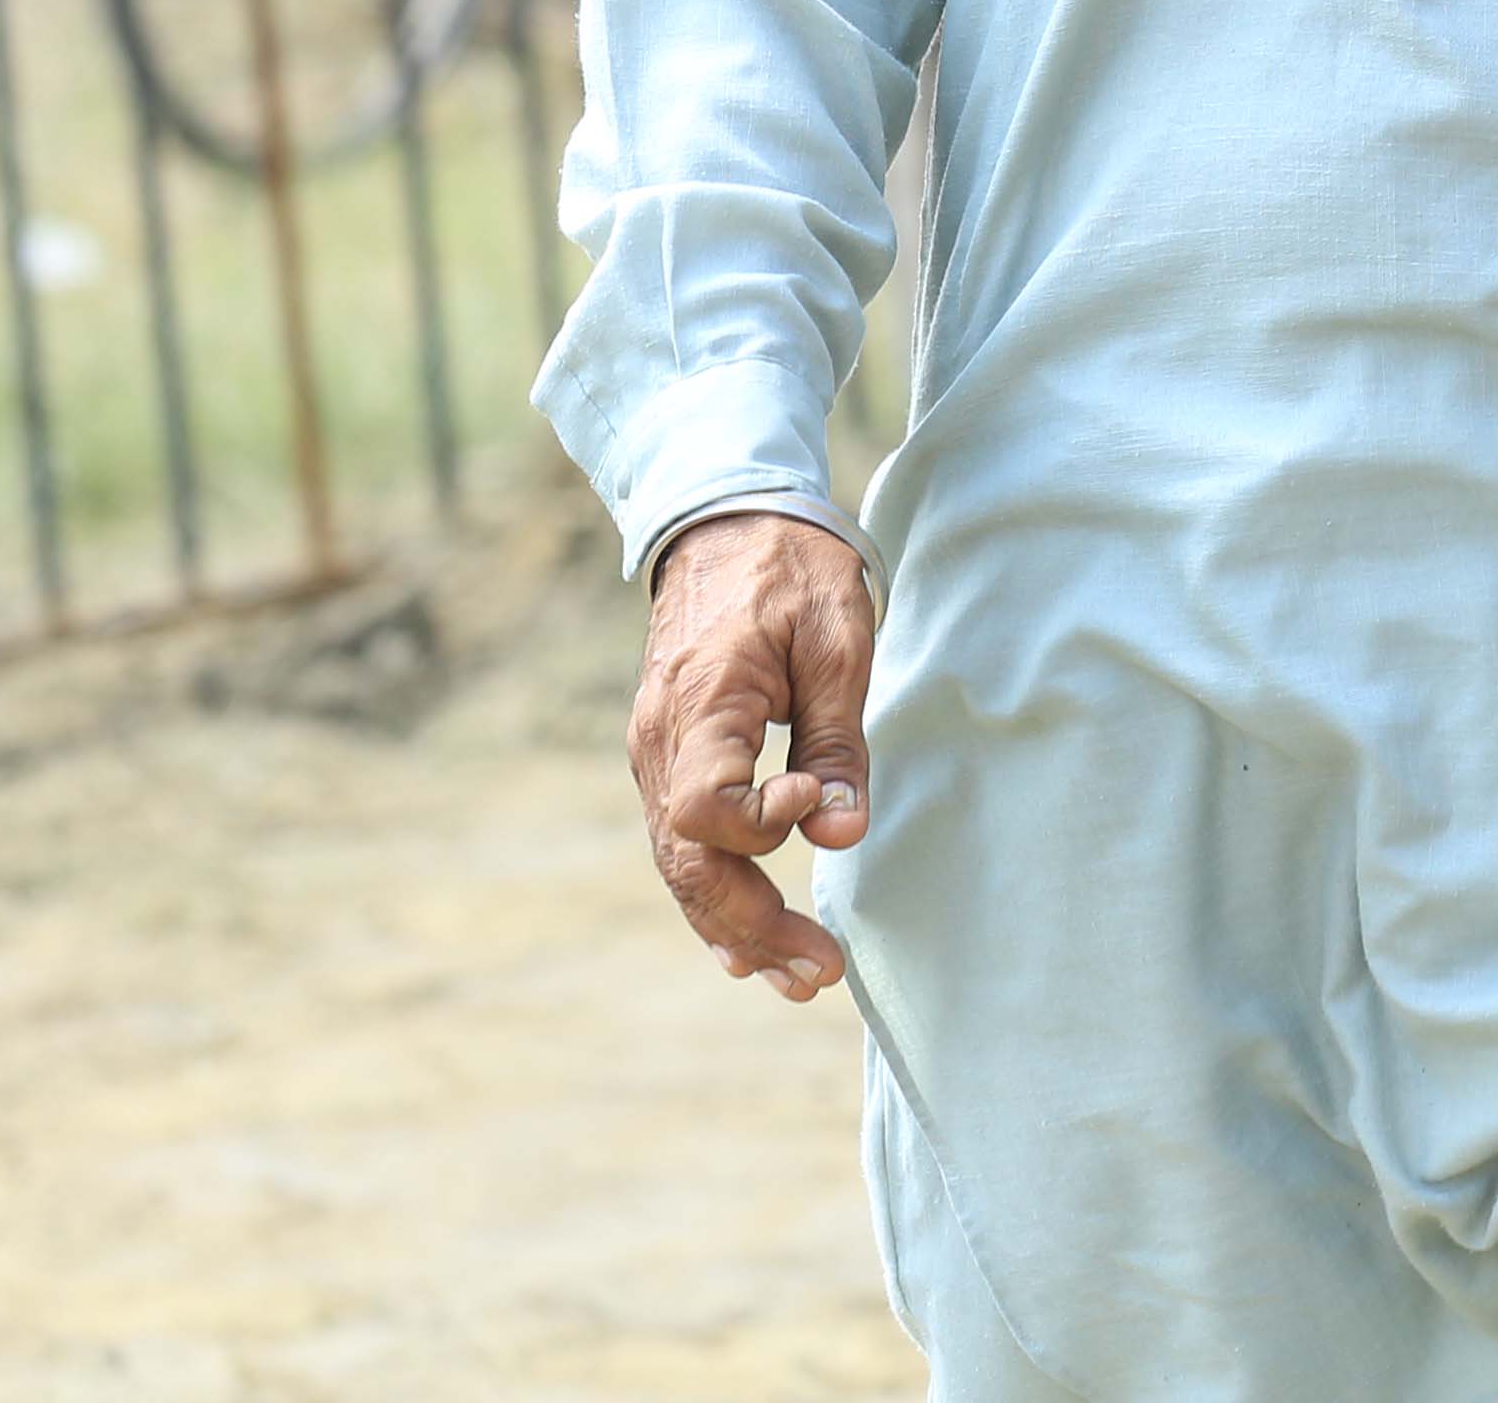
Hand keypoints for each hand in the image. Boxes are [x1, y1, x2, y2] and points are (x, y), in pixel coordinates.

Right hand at [626, 509, 874, 1002]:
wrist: (725, 518)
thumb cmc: (789, 568)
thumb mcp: (835, 638)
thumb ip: (837, 737)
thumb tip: (842, 829)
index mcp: (699, 703)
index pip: (708, 809)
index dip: (763, 827)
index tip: (816, 797)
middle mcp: (659, 741)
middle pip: (688, 861)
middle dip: (755, 924)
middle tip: (823, 971)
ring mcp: (654, 753)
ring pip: (680, 865)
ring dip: (737, 926)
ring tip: (801, 977)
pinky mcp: (668, 758)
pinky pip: (681, 843)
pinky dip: (715, 896)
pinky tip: (748, 944)